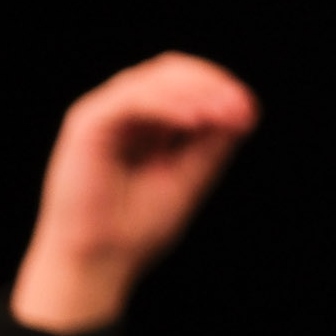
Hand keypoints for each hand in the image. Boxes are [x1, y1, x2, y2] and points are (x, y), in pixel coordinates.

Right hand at [10, 53, 257, 334]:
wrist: (97, 264)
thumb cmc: (136, 229)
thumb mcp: (189, 177)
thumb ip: (213, 143)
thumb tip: (246, 109)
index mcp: (146, 125)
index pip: (184, 83)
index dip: (218, 88)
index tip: (248, 112)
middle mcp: (123, 114)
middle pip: (170, 71)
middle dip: (210, 84)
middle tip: (238, 108)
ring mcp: (103, 115)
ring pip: (153, 79)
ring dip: (194, 92)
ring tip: (220, 114)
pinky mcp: (87, 125)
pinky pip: (132, 100)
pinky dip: (167, 104)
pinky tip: (194, 120)